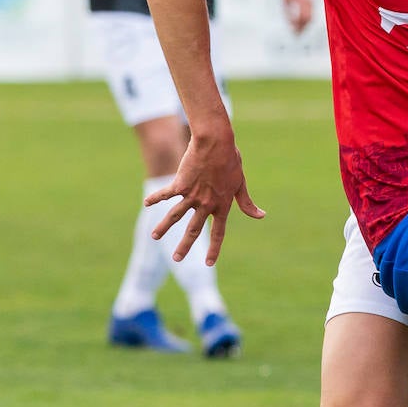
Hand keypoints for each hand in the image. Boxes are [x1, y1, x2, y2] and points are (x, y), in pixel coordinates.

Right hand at [146, 131, 264, 264]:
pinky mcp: (180, 184)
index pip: (218, 232)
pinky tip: (146, 203)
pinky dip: (155, 198)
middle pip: (194, 230)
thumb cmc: (230, 161)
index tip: (209, 263)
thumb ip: (246, 203)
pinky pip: (166, 194)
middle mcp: (206, 204)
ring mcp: (192, 195)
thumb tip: (261, 216)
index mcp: (222, 205)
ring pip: (175, 216)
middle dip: (184, 246)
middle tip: (176, 259)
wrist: (216, 143)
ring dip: (164, 226)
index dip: (214, 248)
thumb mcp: (240, 183)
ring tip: (154, 236)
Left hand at [283, 0, 313, 33]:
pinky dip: (306, 19)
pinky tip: (300, 22)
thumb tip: (289, 22)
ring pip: (310, 17)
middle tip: (297, 35)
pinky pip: (311, 13)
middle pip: (308, 19)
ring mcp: (312, 1)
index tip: (292, 30)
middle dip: (302, 28)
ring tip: (298, 30)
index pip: (301, 17)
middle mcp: (308, 1)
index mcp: (301, 0)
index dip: (297, 25)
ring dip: (305, 25)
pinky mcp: (313, 1)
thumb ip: (287, 10)